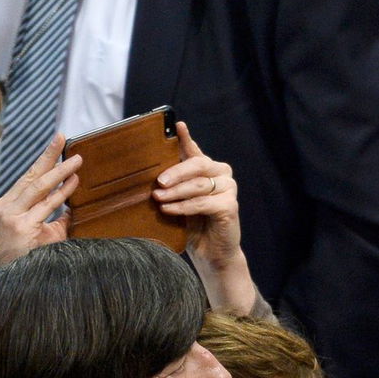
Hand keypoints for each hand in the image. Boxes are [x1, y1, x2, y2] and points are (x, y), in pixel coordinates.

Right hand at [0, 134, 80, 265]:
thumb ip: (56, 218)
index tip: (57, 145)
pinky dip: (62, 194)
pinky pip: (47, 206)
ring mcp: (12, 216)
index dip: (43, 161)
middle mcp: (6, 207)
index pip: (28, 178)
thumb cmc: (29, 257)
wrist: (16, 280)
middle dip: (48, 156)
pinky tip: (73, 183)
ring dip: (60, 172)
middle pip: (31, 176)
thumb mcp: (42, 232)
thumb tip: (73, 206)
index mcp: (8, 205)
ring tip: (77, 160)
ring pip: (39, 188)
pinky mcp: (22, 226)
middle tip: (63, 139)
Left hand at [156, 122, 262, 317]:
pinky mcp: (230, 207)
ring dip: (176, 192)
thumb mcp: (177, 200)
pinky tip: (169, 210)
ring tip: (158, 199)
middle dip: (175, 172)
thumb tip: (147, 176)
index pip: (194, 150)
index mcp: (207, 170)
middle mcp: (221, 175)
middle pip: (198, 164)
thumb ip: (171, 185)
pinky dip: (184, 206)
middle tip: (158, 182)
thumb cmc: (192, 225)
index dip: (186, 137)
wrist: (211, 253)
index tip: (177, 125)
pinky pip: (204, 202)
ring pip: (199, 184)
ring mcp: (229, 190)